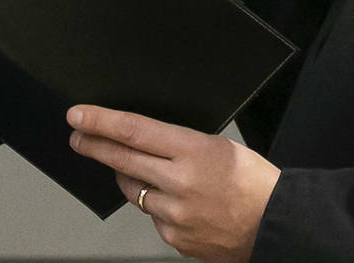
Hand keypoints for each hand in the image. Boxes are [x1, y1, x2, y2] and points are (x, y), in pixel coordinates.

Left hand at [69, 105, 279, 262]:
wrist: (275, 224)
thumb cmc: (254, 183)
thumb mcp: (218, 146)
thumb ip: (178, 144)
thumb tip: (140, 140)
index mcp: (192, 151)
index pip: (133, 130)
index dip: (100, 121)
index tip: (78, 115)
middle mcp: (179, 183)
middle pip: (121, 159)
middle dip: (93, 145)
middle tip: (78, 137)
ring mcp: (175, 214)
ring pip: (134, 190)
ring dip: (130, 178)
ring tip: (147, 172)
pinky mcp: (174, 238)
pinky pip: (153, 217)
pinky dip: (159, 207)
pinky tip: (180, 204)